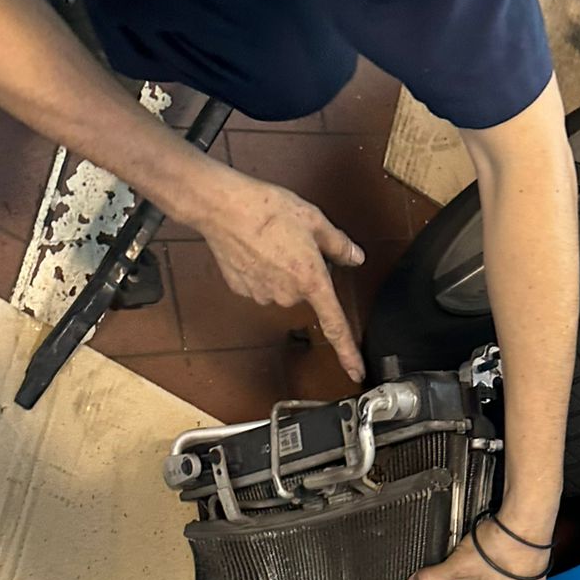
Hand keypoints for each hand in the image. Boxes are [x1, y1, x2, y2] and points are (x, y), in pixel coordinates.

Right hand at [193, 171, 365, 380]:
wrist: (223, 207)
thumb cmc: (266, 209)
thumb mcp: (314, 220)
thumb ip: (339, 244)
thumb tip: (355, 257)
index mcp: (311, 280)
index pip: (335, 326)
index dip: (348, 352)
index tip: (356, 372)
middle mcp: (287, 294)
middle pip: (305, 293)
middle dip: (304, 272)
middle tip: (294, 244)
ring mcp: (263, 295)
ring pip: (281, 288)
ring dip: (281, 270)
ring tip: (271, 241)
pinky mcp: (242, 290)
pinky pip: (260, 285)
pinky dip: (260, 270)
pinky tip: (254, 249)